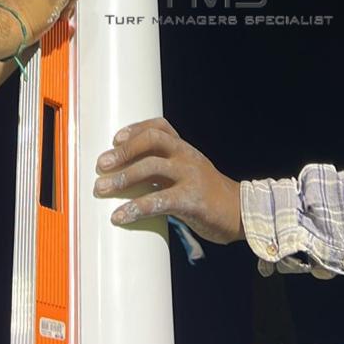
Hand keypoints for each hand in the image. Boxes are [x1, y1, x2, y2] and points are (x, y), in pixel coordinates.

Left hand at [93, 117, 243, 244]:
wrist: (242, 213)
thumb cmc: (208, 196)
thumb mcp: (189, 174)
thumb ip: (165, 171)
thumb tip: (129, 176)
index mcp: (185, 149)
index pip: (159, 127)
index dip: (135, 129)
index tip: (115, 139)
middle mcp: (187, 156)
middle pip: (152, 141)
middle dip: (124, 151)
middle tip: (101, 165)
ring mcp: (190, 176)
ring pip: (151, 167)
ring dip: (123, 178)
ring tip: (101, 189)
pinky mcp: (192, 200)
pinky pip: (159, 201)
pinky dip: (136, 208)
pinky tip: (120, 216)